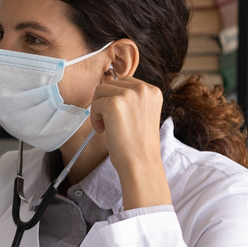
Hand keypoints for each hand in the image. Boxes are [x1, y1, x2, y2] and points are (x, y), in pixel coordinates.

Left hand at [89, 78, 170, 209]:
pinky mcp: (114, 104)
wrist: (140, 163)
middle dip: (106, 102)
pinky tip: (103, 130)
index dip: (116, 99)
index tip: (118, 117)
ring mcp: (129, 95)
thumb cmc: (139, 144)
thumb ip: (132, 99)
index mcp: (153, 91)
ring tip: (106, 126)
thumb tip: (109, 89)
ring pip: (100, 91)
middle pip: (111, 84)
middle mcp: (143, 89)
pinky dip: (94, 118)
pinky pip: (95, 104)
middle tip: (109, 123)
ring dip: (98, 109)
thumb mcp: (142, 113)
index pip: (125, 82)